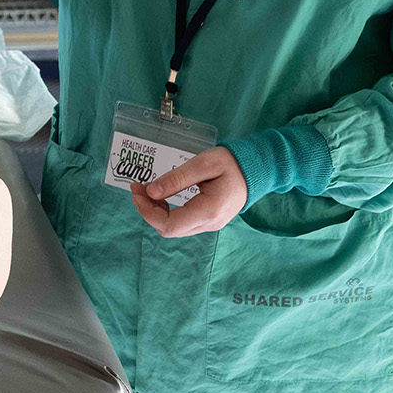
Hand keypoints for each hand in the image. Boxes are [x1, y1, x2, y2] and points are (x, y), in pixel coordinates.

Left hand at [131, 146, 247, 237]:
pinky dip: (167, 212)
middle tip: (138, 188)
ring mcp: (210, 225)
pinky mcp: (209, 221)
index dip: (148, 212)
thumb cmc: (231, 164)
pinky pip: (182, 223)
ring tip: (147, 190)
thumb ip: (177, 179)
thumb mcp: (203, 164)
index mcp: (209, 210)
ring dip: (156, 211)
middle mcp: (210, 224)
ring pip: (174, 228)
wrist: (255, 171)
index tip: (137, 193)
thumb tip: (151, 192)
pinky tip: (162, 196)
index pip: (170, 225)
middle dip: (148, 210)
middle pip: (169, 229)